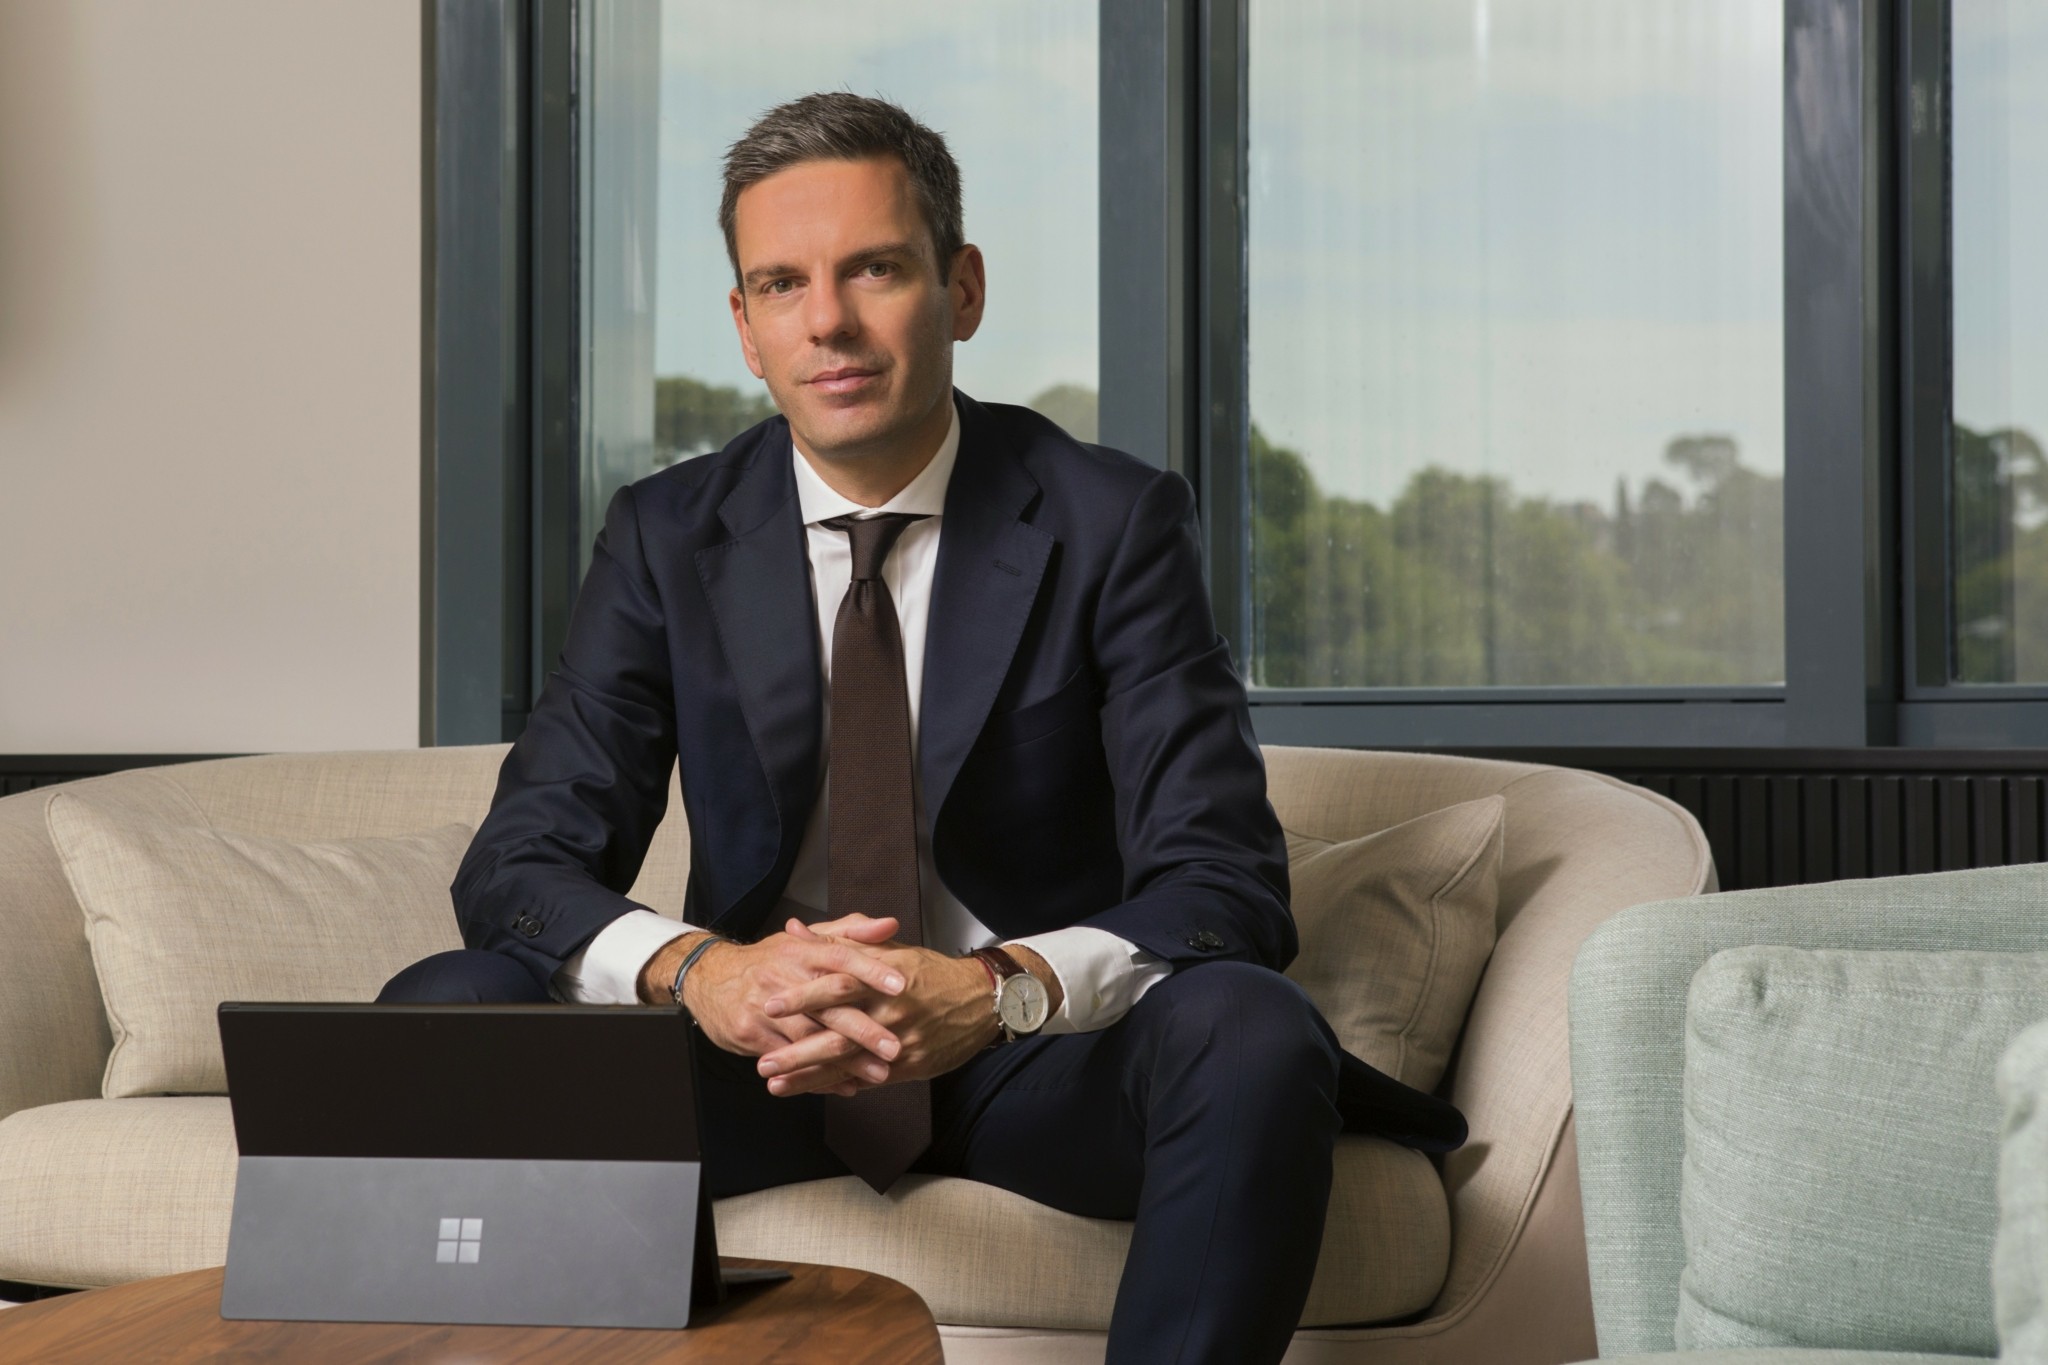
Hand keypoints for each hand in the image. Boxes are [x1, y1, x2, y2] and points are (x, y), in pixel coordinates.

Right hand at [637, 917, 906, 1097]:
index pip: (840, 955)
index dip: (870, 970)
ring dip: (846, 1060)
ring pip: (810, 1037)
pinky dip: (818, 1075)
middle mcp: (783, 977)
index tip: (901, 985)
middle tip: (896, 1046)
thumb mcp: (805, 940)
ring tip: (879, 1074)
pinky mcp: (750, 1034)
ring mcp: (764, 1008)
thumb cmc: (769, 960)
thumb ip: (850, 932)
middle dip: (864, 1028)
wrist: (708, 978)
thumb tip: (891, 925)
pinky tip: (844, 1085)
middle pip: (827, 1003)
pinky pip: (789, 1059)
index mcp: (801, 951)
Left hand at [754, 921, 1012, 1094]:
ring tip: (775, 1084)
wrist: (982, 1000)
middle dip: (799, 1051)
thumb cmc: (931, 972)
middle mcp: (890, 1010)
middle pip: (838, 1032)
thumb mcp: (889, 948)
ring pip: (850, 1062)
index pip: (838, 984)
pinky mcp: (910, 1065)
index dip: (804, 995)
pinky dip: (839, 1086)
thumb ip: (838, 941)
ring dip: (810, 1077)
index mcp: (882, 977)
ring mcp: (900, 1041)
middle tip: (764, 1062)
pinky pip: (868, 1078)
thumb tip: (794, 930)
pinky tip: (811, 1092)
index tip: (771, 1004)